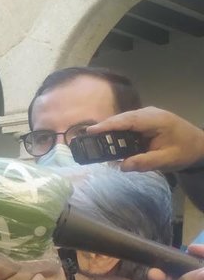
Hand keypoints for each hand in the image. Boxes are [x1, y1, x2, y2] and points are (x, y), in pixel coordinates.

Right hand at [89, 107, 203, 172]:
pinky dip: (117, 132)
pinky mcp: (144, 121)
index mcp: (156, 120)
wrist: (198, 146)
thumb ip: (145, 163)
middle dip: (104, 128)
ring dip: (110, 131)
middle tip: (86, 140)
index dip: (109, 125)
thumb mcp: (167, 161)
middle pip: (122, 119)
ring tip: (94, 142)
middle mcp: (149, 114)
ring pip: (123, 121)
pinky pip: (127, 125)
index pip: (128, 120)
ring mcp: (146, 116)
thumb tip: (122, 166)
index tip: (91, 131)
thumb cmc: (184, 152)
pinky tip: (109, 141)